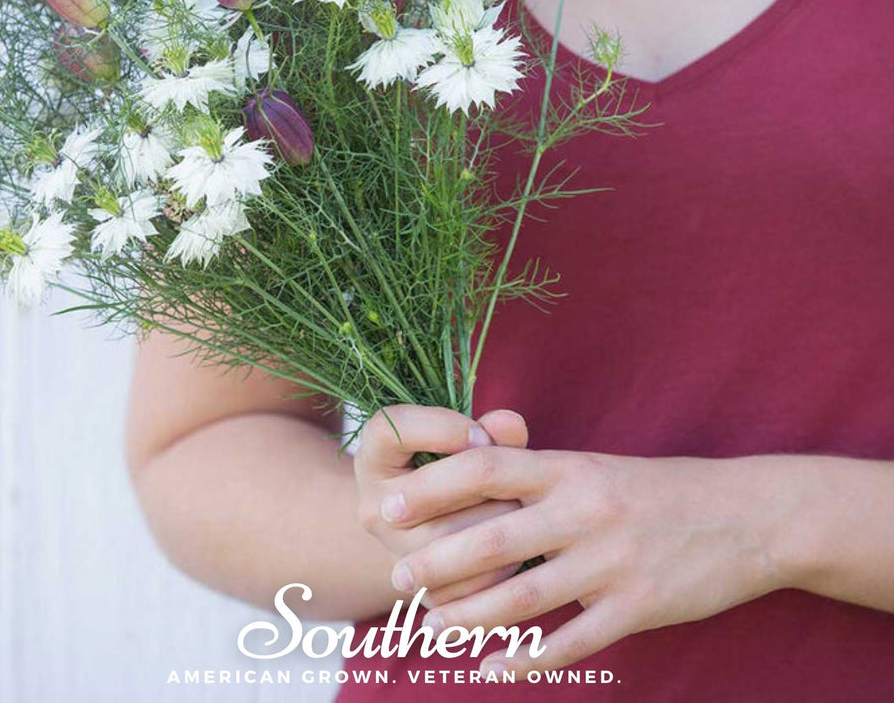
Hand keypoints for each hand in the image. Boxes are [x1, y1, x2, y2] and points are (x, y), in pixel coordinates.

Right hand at [353, 403, 529, 608]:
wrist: (436, 526)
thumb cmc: (455, 467)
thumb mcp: (462, 440)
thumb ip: (489, 428)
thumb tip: (510, 425)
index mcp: (374, 454)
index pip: (390, 430)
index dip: (440, 429)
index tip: (481, 435)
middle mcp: (374, 505)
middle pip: (423, 492)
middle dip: (479, 481)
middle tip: (515, 478)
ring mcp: (394, 552)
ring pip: (446, 539)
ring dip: (495, 521)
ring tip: (523, 510)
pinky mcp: (422, 590)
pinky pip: (465, 583)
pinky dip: (500, 566)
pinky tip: (519, 548)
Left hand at [381, 423, 793, 678]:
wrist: (746, 515)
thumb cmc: (655, 489)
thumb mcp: (595, 467)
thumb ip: (538, 477)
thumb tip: (471, 484)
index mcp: (569, 467)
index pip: (484, 469)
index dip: (432, 488)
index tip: (389, 506)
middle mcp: (585, 510)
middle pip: (494, 539)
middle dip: (437, 561)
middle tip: (397, 577)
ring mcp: (612, 561)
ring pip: (524, 598)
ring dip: (471, 616)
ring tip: (432, 625)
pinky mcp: (639, 607)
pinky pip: (572, 642)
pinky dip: (528, 660)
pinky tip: (494, 669)